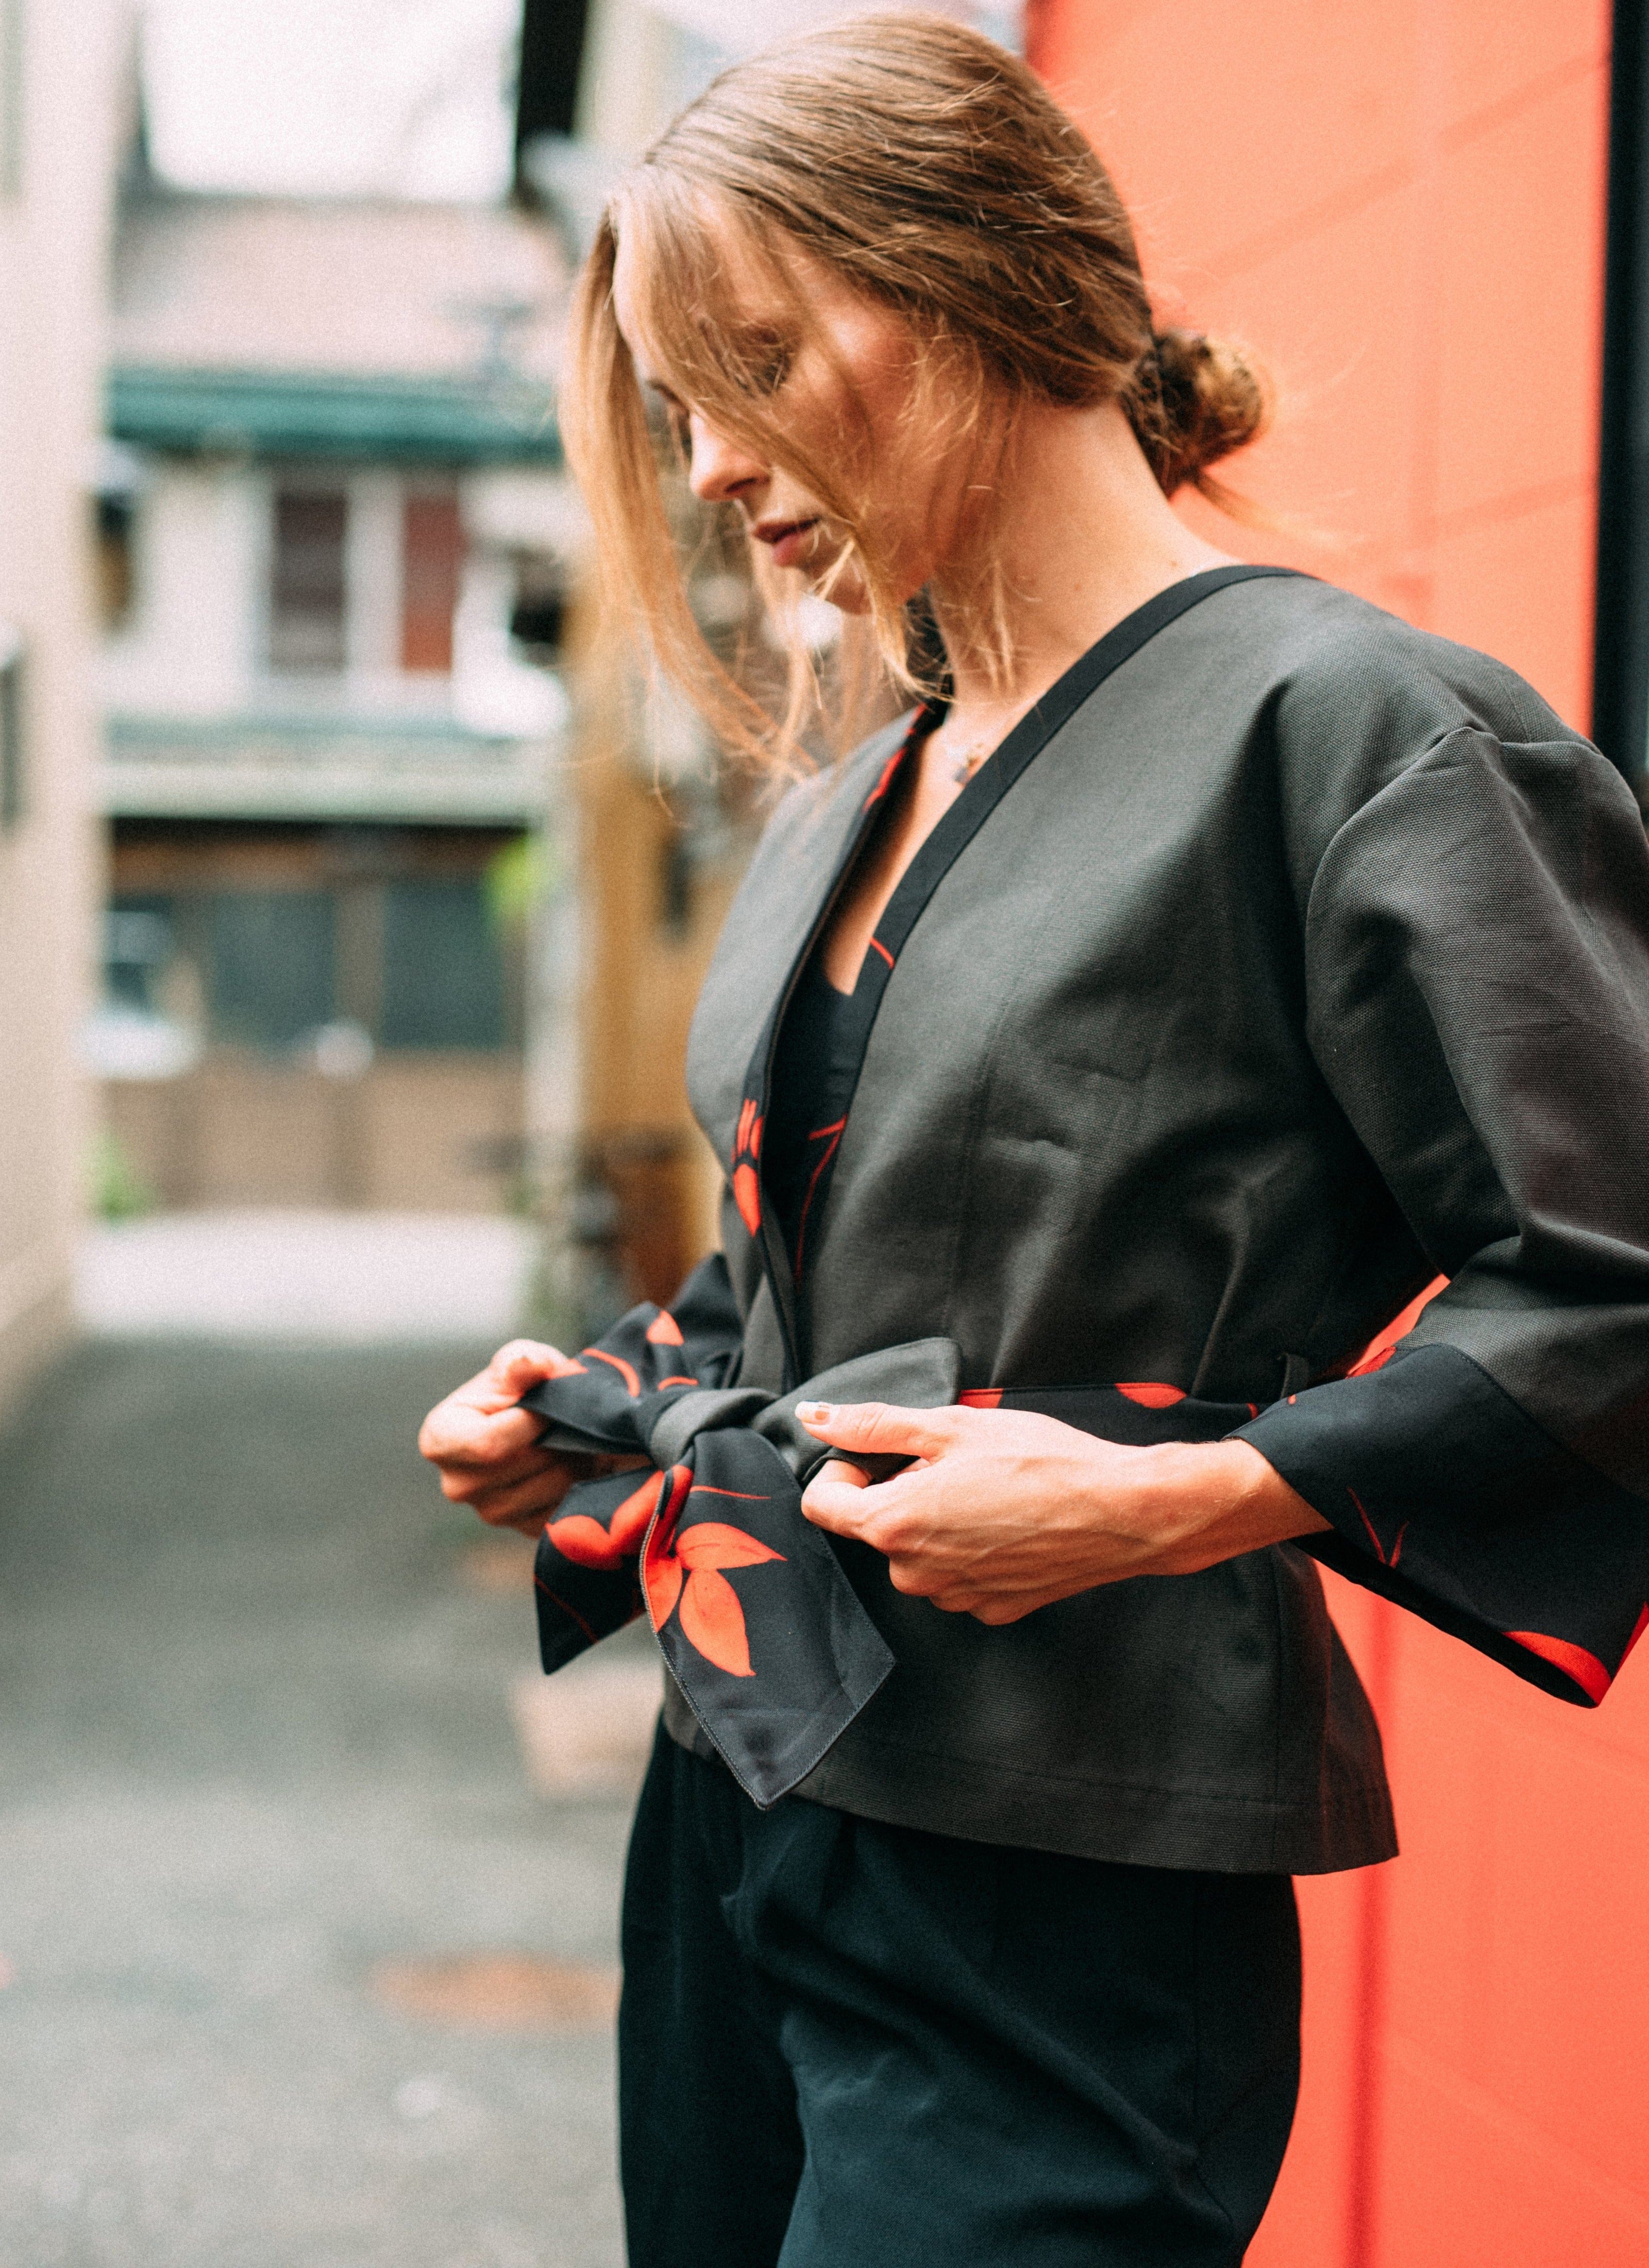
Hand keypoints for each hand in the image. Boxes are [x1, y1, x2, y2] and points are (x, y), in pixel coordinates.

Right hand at [418, 1340, 645, 1538]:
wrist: (547, 1423)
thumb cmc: (524, 1387)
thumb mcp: (520, 1361)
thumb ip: (522, 1361)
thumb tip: (528, 1364)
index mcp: (440, 1440)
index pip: (487, 1444)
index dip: (528, 1424)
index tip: (547, 1407)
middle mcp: (458, 1486)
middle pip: (523, 1467)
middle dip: (557, 1438)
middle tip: (569, 1420)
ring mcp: (491, 1513)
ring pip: (551, 1486)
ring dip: (576, 1458)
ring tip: (573, 1438)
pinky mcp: (526, 1529)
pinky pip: (566, 1508)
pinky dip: (581, 1483)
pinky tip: (577, 1462)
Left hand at [797, 1401, 1327, 1624]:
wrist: (1121, 1511)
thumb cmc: (1044, 1462)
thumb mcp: (951, 1425)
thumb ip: (874, 1425)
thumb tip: (818, 1418)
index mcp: (895, 1522)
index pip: (823, 1504)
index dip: (845, 1470)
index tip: (881, 1454)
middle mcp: (915, 1572)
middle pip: (876, 1527)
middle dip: (901, 1492)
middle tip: (953, 1464)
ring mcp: (954, 1597)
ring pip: (918, 1553)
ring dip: (936, 1522)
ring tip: (988, 1491)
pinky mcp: (991, 1608)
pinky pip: (958, 1577)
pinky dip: (971, 1550)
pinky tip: (1008, 1522)